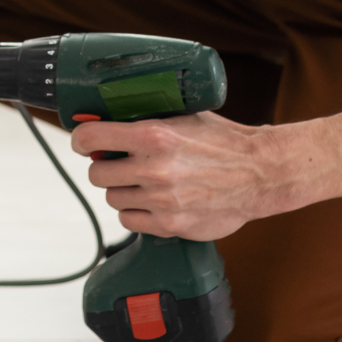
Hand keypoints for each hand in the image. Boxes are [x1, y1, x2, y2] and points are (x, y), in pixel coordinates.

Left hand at [71, 113, 304, 241]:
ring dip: (122, 190)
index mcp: (153, 135)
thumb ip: (148, 120)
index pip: (91, 138)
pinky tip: (151, 202)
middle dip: (105, 166)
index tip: (83, 142)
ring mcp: (161, 200)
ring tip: (143, 182)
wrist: (260, 173)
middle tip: (119, 163)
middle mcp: (154, 169)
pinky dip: (135, 212)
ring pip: (112, 197)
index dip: (81, 140)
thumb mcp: (185, 116)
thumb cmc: (224, 142)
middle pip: (97, 172)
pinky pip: (128, 221)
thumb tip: (110, 119)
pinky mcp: (169, 225)